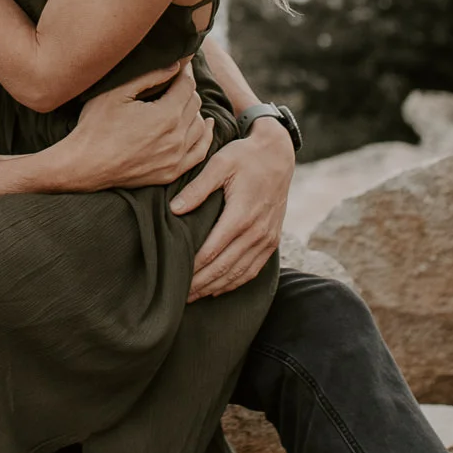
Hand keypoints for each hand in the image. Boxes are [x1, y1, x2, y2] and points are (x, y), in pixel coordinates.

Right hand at [57, 65, 212, 189]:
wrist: (84, 166)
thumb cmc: (95, 126)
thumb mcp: (116, 93)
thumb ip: (149, 76)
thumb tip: (176, 66)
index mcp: (165, 115)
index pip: (187, 85)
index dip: (185, 70)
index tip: (181, 63)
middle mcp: (176, 138)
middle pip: (194, 103)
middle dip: (187, 88)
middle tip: (175, 80)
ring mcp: (175, 158)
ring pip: (199, 126)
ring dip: (193, 110)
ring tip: (181, 100)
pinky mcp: (171, 172)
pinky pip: (199, 152)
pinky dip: (204, 136)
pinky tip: (204, 125)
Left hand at [174, 116, 294, 299]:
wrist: (278, 155)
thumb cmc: (245, 156)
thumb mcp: (220, 164)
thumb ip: (197, 188)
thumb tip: (174, 209)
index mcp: (241, 215)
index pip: (211, 252)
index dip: (191, 268)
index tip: (173, 277)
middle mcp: (257, 232)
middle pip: (223, 268)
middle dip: (200, 284)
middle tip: (178, 296)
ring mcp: (267, 238)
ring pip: (238, 273)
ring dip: (215, 287)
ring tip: (193, 297)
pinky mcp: (272, 240)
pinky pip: (253, 269)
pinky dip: (235, 282)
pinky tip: (218, 289)